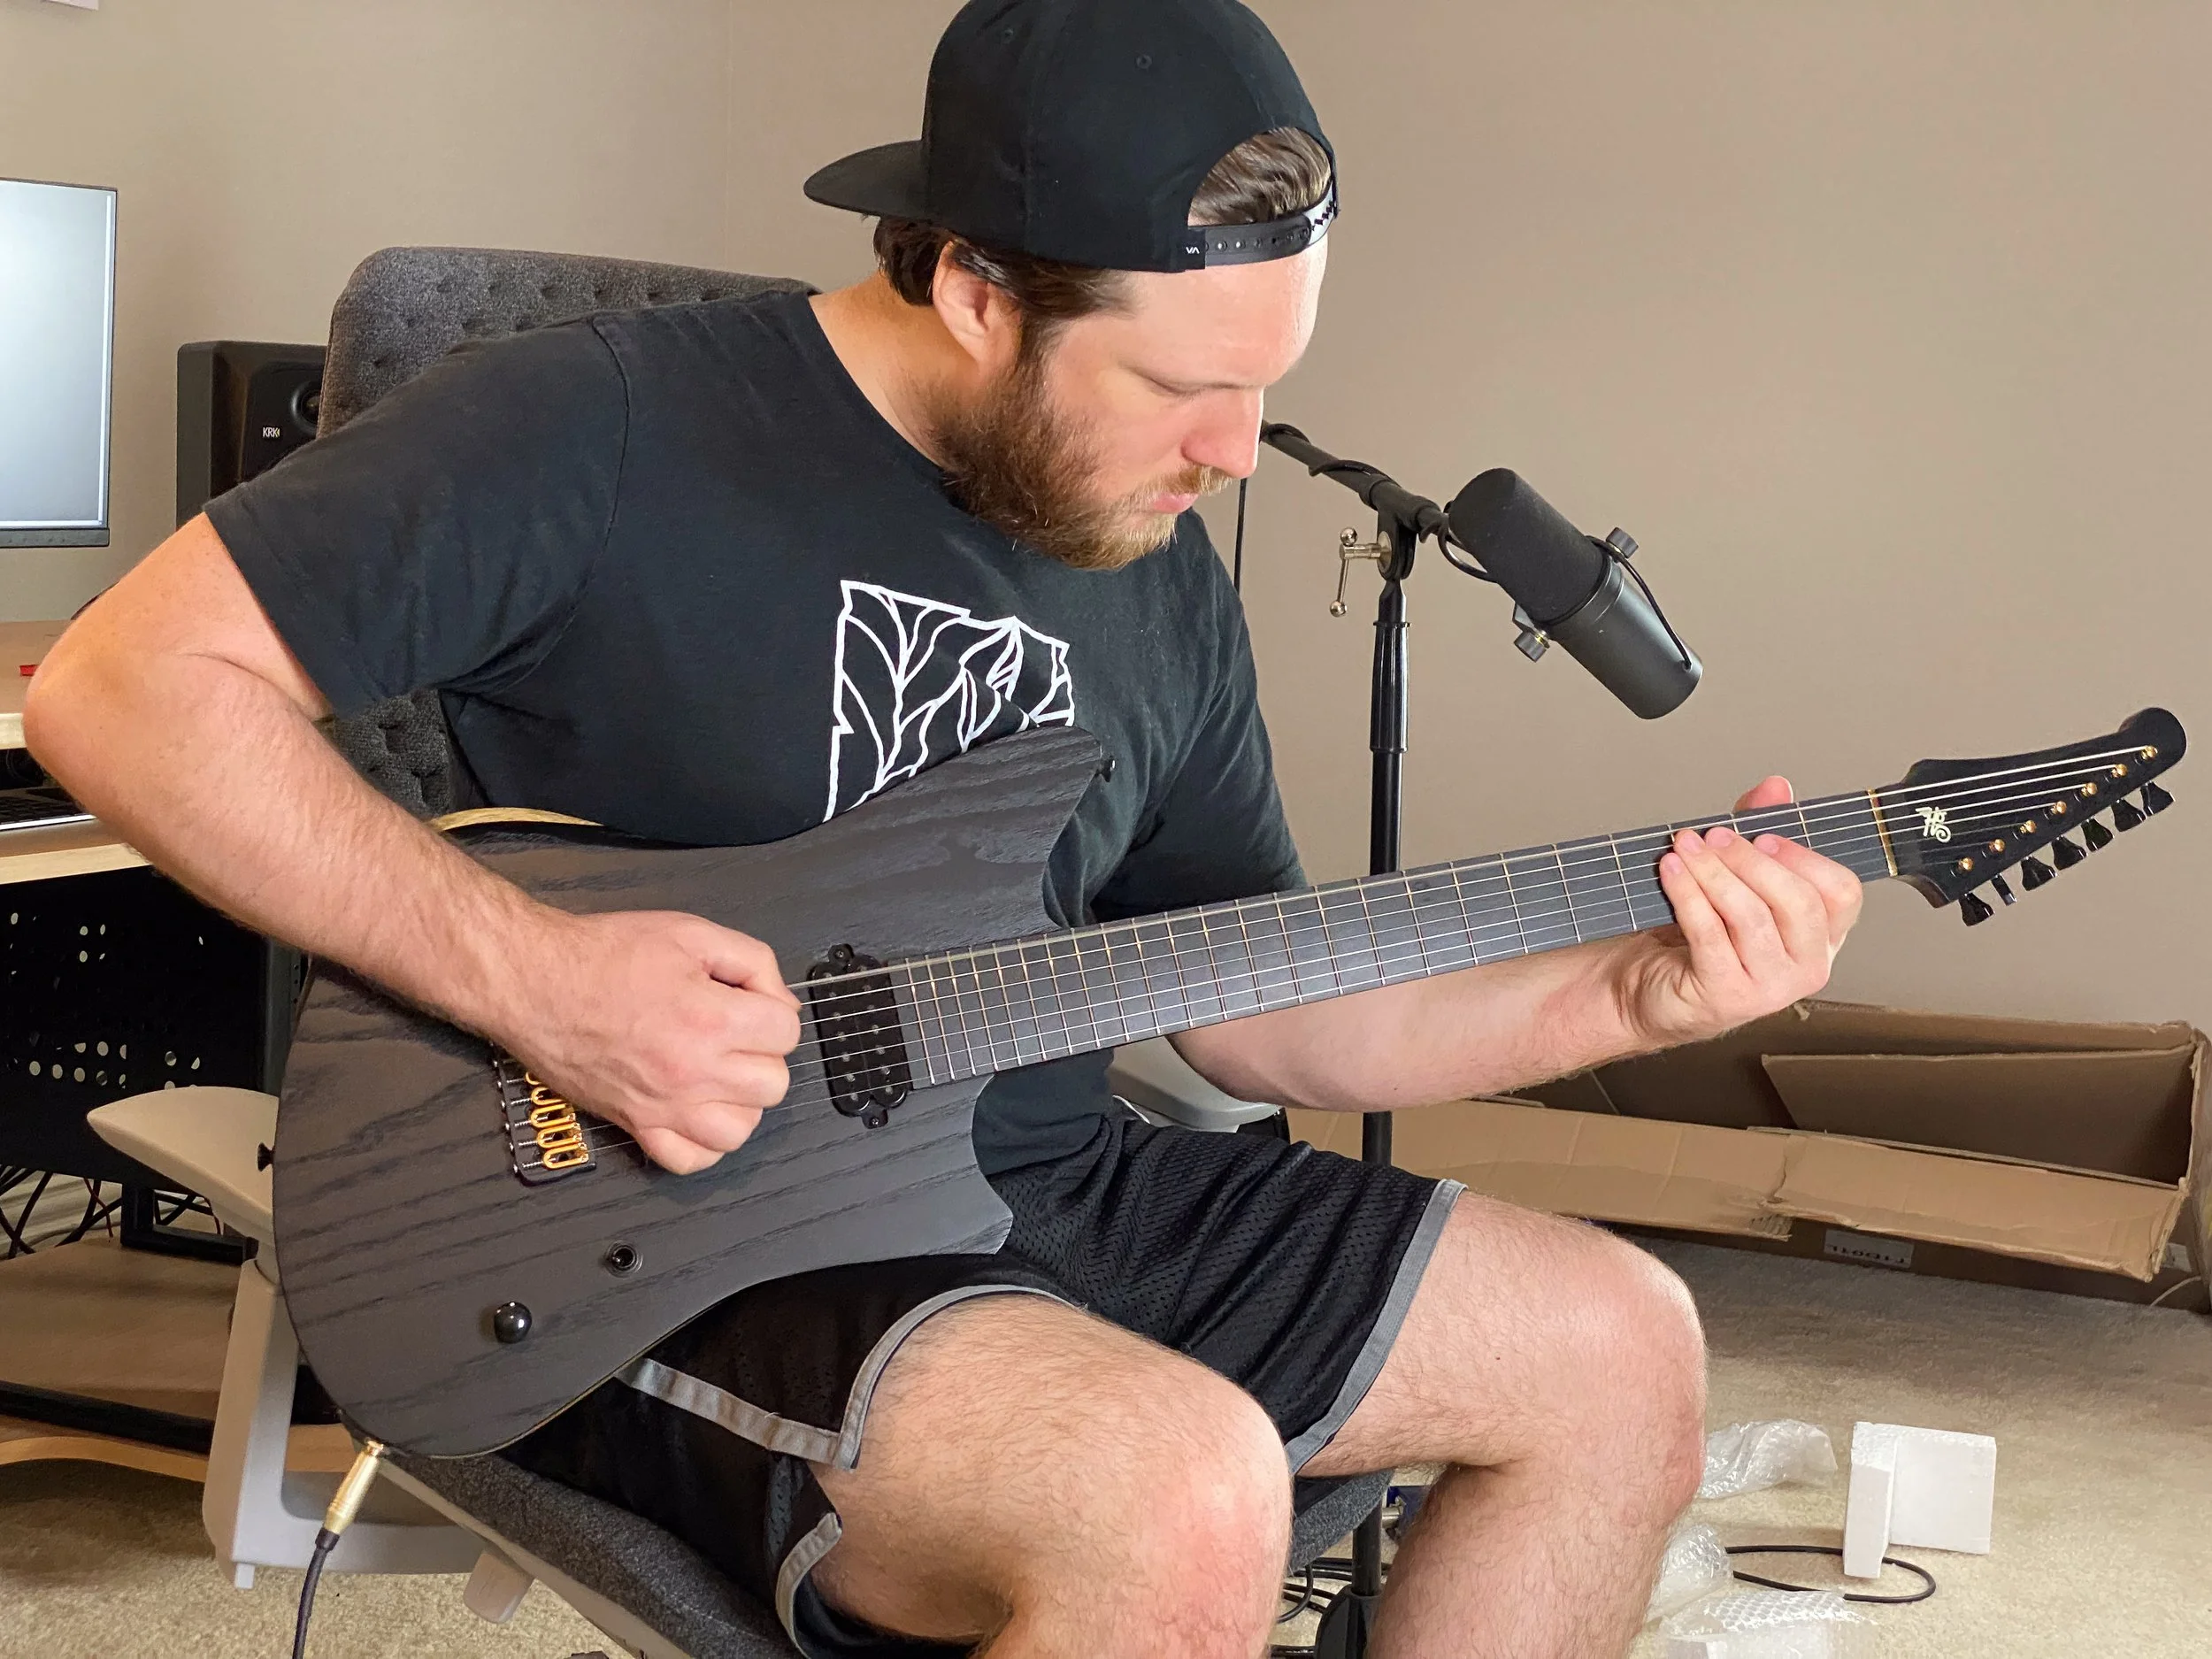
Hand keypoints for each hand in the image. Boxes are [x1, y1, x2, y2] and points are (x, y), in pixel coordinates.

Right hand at [493, 908, 801, 1173]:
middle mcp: (693, 1072)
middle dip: (762, 1054)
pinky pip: (690, 1160)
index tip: (748, 1000)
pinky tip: (696, 1111)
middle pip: (773, 1084)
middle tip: (733, 1033)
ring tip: (718, 1073)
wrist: (537, 981)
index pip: (786, 1032)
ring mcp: (664, 1106)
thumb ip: (752, 962)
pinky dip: (702, 1143)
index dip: (772, 1009)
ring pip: (740, 1131)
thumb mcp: (691, 932)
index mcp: (711, 1019)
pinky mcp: (635, 1125)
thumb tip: (782, 1001)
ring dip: (739, 1102)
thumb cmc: (605, 955)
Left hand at [1607, 776, 1863, 1050]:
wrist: (1646, 989)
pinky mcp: (1727, 997)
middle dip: (1751, 860)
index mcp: (1821, 936)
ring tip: (1685, 847)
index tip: (1762, 834)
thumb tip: (1775, 788)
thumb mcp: (1732, 879)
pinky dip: (1687, 894)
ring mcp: (1770, 987)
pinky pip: (1710, 935)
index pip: (1842, 892)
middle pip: (1799, 901)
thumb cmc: (1694, 939)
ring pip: (1752, 916)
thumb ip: (1757, 834)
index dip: (1803, 856)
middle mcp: (1807, 966)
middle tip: (1714, 835)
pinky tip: (1671, 871)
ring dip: (1713, 872)